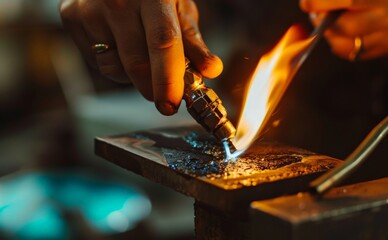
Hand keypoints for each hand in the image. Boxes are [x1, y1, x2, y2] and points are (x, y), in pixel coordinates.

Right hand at [60, 0, 222, 114]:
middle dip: (153, 89)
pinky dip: (114, 64)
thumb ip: (193, 42)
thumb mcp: (178, 9)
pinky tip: (119, 43)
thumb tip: (211, 70)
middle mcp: (117, 0)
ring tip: (140, 51)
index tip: (172, 104)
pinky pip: (98, 62)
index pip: (163, 43)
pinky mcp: (71, 17)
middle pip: (136, 63)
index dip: (168, 79)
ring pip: (115, 69)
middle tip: (165, 97)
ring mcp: (90, 9)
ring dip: (133, 76)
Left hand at [300, 0, 387, 59]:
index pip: (347, 0)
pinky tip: (341, 34)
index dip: (320, 3)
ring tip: (328, 24)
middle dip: (322, 22)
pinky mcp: (387, 48)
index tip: (306, 4)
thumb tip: (309, 4)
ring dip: (328, 35)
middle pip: (344, 26)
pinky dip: (338, 44)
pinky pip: (351, 53)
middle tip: (315, 15)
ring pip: (345, 43)